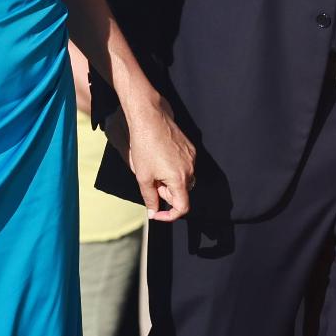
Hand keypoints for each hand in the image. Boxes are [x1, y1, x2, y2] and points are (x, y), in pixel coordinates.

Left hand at [105, 96, 196, 221]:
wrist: (150, 119)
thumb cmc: (144, 147)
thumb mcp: (142, 177)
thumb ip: (149, 198)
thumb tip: (153, 212)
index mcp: (179, 179)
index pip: (183, 207)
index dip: (170, 215)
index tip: (158, 213)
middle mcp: (190, 169)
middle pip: (182, 192)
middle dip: (166, 193)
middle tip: (151, 182)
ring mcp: (192, 157)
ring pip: (183, 179)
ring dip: (169, 181)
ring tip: (154, 168)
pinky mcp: (190, 148)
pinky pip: (185, 166)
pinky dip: (173, 168)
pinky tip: (160, 157)